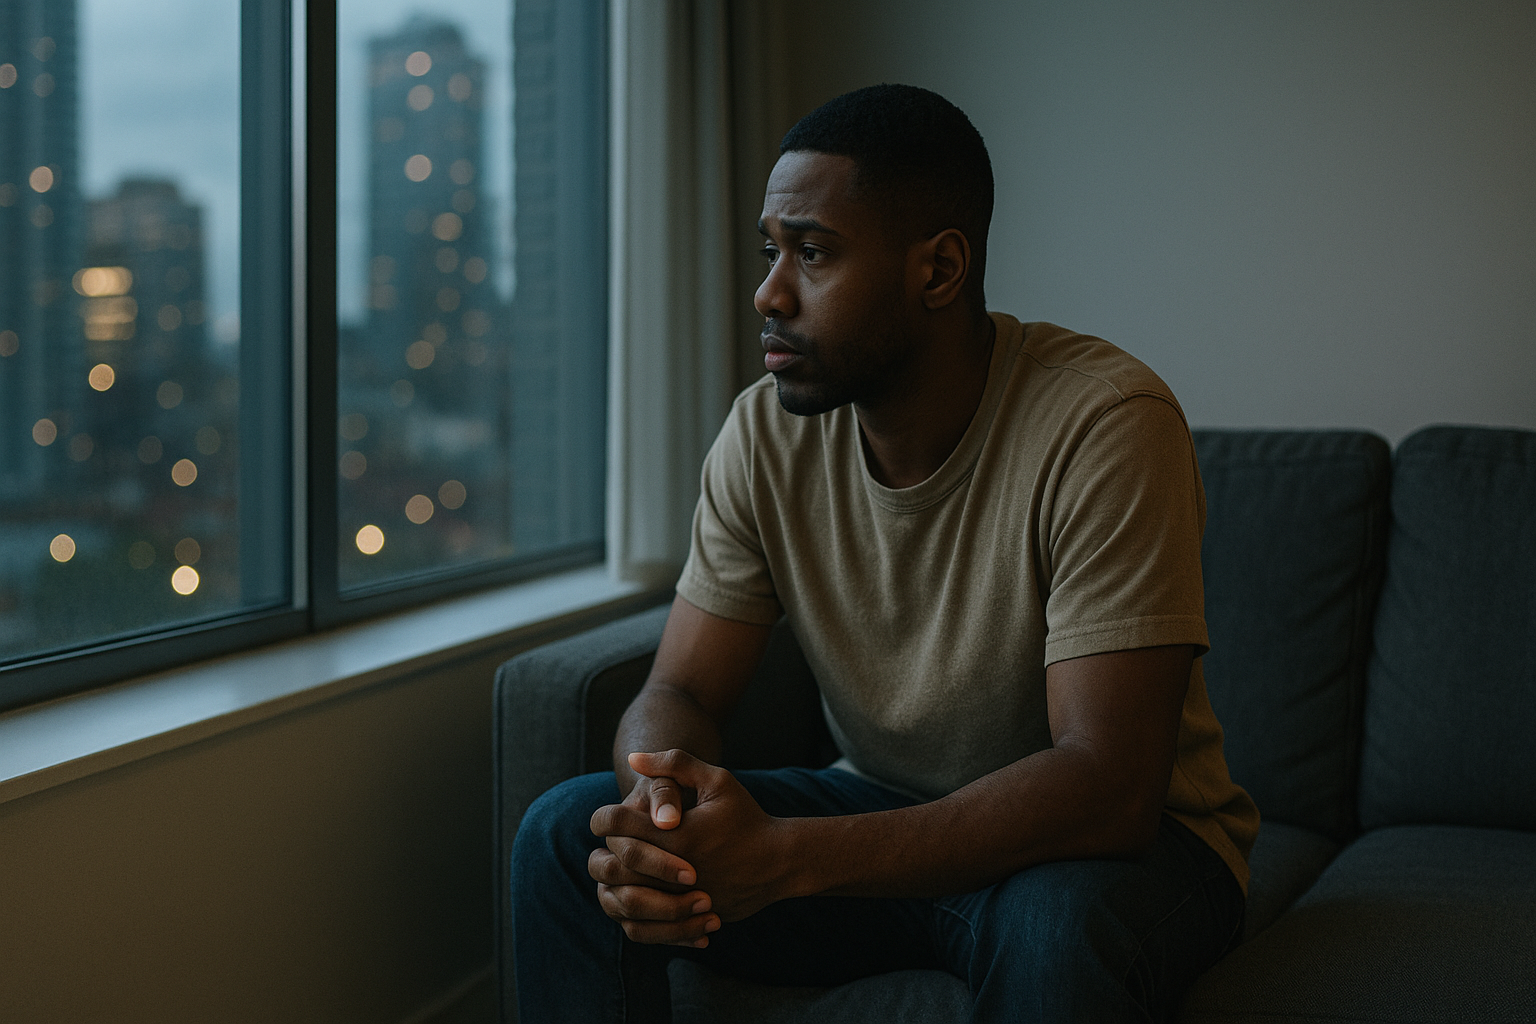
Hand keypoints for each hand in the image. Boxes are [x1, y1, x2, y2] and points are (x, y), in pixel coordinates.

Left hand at [597, 750, 794, 924]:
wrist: (779, 862)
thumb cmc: (746, 818)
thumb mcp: (717, 781)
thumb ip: (675, 765)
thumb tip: (632, 759)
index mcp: (678, 834)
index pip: (617, 824)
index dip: (602, 818)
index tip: (605, 819)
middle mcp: (675, 870)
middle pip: (614, 862)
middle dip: (608, 849)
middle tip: (612, 842)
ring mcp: (682, 901)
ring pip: (625, 899)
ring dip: (615, 882)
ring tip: (619, 867)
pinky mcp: (689, 921)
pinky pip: (646, 926)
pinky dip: (632, 912)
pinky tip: (636, 894)